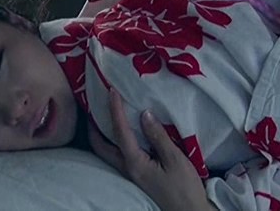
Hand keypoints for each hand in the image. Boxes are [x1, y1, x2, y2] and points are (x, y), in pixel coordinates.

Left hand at [88, 89, 215, 210]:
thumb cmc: (184, 188)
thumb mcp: (175, 160)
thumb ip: (158, 136)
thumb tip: (144, 114)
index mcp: (134, 163)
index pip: (120, 132)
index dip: (115, 110)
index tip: (111, 91)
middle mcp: (127, 169)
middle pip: (101, 146)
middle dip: (95, 126)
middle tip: (95, 106)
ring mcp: (131, 174)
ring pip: (107, 152)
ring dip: (102, 134)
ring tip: (105, 116)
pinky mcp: (138, 176)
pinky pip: (119, 155)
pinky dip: (115, 141)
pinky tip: (125, 133)